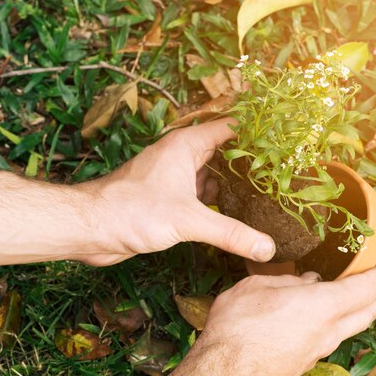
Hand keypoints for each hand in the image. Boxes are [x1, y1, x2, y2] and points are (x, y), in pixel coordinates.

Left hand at [80, 118, 275, 265]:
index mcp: (186, 145)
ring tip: (269, 195)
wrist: (90, 229)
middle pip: (226, 153)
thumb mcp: (188, 220)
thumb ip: (230, 233)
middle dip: (252, 164)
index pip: (230, 128)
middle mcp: (182, 157)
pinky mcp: (169, 199)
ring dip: (236, 186)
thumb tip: (267, 247)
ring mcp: (175, 178)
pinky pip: (202, 196)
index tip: (284, 140)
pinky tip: (238, 216)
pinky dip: (219, 204)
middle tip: (284, 173)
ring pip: (214, 177)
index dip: (257, 132)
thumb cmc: (130, 211)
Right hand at [171, 264, 375, 375]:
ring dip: (367, 312)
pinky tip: (331, 318)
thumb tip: (308, 281)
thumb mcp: (258, 288)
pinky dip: (344, 322)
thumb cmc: (239, 327)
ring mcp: (319, 349)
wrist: (225, 375)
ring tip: (372, 302)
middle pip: (368, 312)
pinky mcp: (306, 360)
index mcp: (323, 305)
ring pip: (354, 327)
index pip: (365, 288)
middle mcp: (329, 330)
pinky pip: (334, 336)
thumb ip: (288, 282)